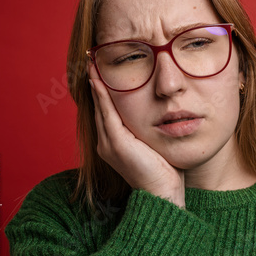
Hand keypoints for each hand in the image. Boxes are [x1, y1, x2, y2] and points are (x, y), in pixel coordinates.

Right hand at [88, 64, 184, 207]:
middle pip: (99, 107)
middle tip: (92, 61)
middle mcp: (106, 143)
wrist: (162, 193)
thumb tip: (162, 113)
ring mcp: (108, 143)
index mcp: (115, 144)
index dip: (103, 92)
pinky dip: (101, 96)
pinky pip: (107, 114)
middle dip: (95, 84)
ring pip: (100, 108)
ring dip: (95, 85)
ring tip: (92, 65)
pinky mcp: (116, 143)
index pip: (107, 112)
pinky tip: (98, 80)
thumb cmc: (164, 171)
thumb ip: (150, 129)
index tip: (101, 72)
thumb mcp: (154, 144)